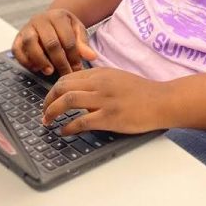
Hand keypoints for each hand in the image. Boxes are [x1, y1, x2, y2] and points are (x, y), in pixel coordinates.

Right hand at [12, 8, 97, 76]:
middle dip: (60, 61)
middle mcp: (40, 20)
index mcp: (58, 16)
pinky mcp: (17, 38)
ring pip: (30, 44)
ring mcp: (27, 28)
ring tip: (49, 71)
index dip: (73, 56)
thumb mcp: (77, 31)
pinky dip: (25, 61)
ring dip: (40, 60)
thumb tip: (92, 56)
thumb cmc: (65, 28)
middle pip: (50, 43)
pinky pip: (17, 50)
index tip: (77, 70)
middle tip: (66, 74)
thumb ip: (83, 44)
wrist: (50, 20)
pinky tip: (36, 68)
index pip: (67, 39)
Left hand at [41, 67, 168, 134]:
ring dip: (52, 112)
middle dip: (48, 100)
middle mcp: (100, 83)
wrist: (162, 101)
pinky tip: (64, 132)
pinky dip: (68, 127)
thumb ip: (98, 82)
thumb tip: (80, 92)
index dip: (53, 90)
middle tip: (44, 113)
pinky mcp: (110, 117)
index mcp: (101, 73)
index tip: (49, 101)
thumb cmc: (142, 92)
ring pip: (68, 100)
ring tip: (47, 122)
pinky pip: (81, 120)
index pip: (68, 77)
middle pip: (63, 86)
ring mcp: (104, 100)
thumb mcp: (117, 78)